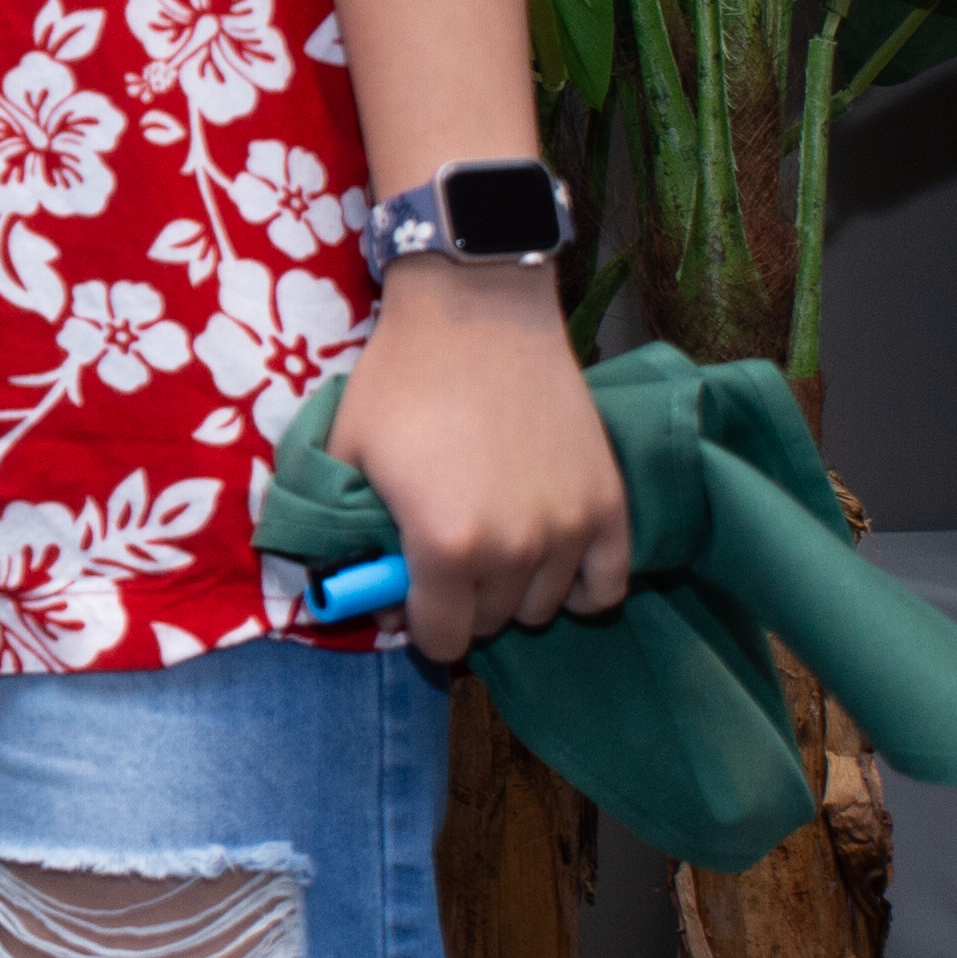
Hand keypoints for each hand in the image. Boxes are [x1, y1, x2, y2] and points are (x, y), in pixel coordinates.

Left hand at [322, 257, 629, 662]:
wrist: (476, 316)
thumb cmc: (401, 382)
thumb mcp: (346, 457)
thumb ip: (347, 537)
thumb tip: (360, 596)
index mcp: (445, 546)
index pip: (442, 641)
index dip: (419, 622)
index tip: (411, 593)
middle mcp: (514, 551)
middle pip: (490, 623)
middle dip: (462, 599)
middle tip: (447, 553)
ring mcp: (570, 529)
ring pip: (543, 606)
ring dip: (515, 587)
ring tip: (495, 537)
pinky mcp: (610, 505)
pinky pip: (608, 586)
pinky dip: (581, 583)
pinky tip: (551, 557)